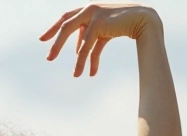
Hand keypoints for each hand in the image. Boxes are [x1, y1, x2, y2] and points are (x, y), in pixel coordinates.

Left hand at [40, 4, 159, 76]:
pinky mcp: (100, 24)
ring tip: (75, 75)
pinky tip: (88, 72)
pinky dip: (87, 60)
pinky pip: (89, 46)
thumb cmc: (122, 24)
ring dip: (78, 60)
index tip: (42, 39)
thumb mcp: (103, 31)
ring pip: (80, 41)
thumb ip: (89, 38)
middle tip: (49, 59)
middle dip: (56, 44)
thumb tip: (78, 53)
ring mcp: (94, 15)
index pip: (66, 18)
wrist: (143, 18)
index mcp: (87, 9)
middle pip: (65, 27)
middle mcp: (88, 10)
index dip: (53, 29)